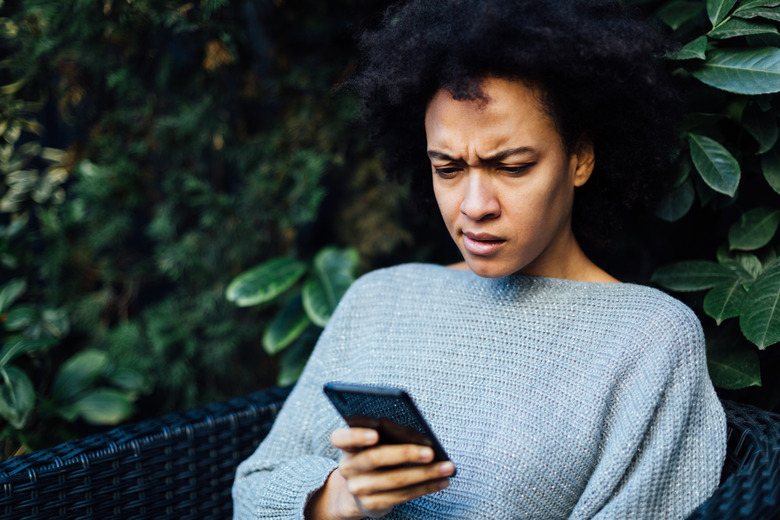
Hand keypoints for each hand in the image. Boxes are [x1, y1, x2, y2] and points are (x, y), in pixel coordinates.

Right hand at [305, 427, 455, 519]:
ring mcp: (358, 488)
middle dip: (405, 453)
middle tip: (430, 451)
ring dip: (425, 473)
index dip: (356, 436)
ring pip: (394, 479)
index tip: (376, 434)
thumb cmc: (374, 457)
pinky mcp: (372, 504)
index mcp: (347, 446)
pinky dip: (425, 487)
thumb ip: (387, 435)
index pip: (340, 438)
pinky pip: (402, 495)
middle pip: (374, 458)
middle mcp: (348, 467)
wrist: (356, 492)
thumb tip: (422, 436)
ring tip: (447, 467)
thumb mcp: (373, 444)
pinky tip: (442, 481)